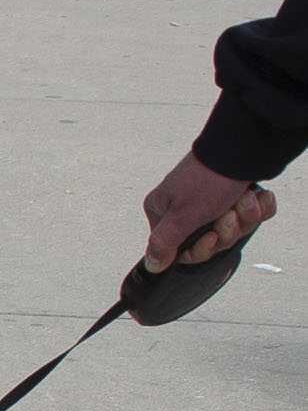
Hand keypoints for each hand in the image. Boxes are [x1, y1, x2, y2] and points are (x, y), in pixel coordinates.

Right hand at [140, 146, 279, 269]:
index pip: (181, 249)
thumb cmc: (211, 176)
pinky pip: (252, 215)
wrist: (245, 147)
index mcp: (165, 211)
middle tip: (228, 213)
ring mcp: (213, 200)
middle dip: (228, 229)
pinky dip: (259, 207)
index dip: (203, 247)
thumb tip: (152, 263)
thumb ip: (163, 243)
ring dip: (245, 216)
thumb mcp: (182, 215)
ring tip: (242, 199)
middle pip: (211, 240)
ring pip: (234, 228)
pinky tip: (254, 195)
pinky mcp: (235, 194)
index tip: (211, 235)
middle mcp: (186, 206)